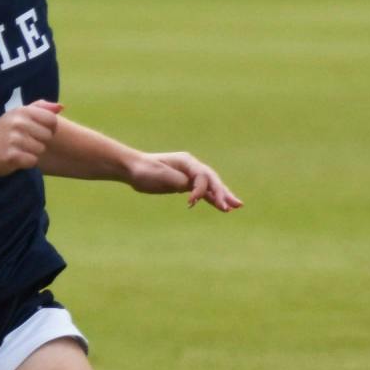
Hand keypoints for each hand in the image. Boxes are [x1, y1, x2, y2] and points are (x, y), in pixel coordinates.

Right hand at [0, 101, 62, 178]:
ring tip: (17, 150)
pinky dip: (26, 163)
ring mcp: (15, 139)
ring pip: (41, 149)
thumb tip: (61, 107)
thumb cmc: (1, 134)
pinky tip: (14, 158)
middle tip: (22, 142)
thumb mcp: (16, 115)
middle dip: (39, 142)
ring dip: (32, 153)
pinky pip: (33, 161)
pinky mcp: (13, 156)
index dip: (49, 129)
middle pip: (48, 136)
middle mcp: (18, 123)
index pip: (52, 120)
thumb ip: (39, 108)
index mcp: (21, 111)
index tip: (37, 132)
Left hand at [128, 151, 242, 210]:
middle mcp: (192, 167)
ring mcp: (190, 176)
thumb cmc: (144, 170)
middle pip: (212, 180)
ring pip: (210, 186)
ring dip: (223, 196)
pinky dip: (211, 199)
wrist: (133, 169)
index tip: (190, 202)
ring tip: (236, 206)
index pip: (202, 175)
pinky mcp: (186, 184)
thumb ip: (175, 180)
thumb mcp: (158, 174)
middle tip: (234, 205)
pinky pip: (203, 192)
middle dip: (223, 192)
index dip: (200, 189)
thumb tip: (187, 186)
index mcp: (186, 161)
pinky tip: (222, 207)